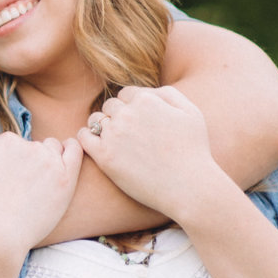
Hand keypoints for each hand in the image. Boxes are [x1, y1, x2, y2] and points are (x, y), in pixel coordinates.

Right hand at [0, 132, 82, 254]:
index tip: (8, 181)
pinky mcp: (65, 179)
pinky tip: (68, 154)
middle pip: (34, 146)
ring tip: (39, 182)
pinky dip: (72, 149)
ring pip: (53, 149)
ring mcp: (49, 162)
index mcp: (6, 142)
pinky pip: (75, 152)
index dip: (10, 162)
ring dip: (49, 158)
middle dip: (29, 161)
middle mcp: (29, 147)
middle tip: (22, 187)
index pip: (13, 143)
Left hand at [77, 85, 234, 225]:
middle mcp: (127, 114)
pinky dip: (86, 137)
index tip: (138, 121)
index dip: (131, 106)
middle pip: (110, 106)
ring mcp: (113, 135)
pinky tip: (97, 145)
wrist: (188, 186)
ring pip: (95, 120)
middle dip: (117, 116)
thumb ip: (167, 93)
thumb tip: (146, 91)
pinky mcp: (104, 157)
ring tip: (113, 140)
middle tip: (128, 134)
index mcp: (146, 100)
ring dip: (101, 126)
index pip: (126, 93)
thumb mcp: (191, 112)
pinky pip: (83, 137)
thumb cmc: (193, 150)